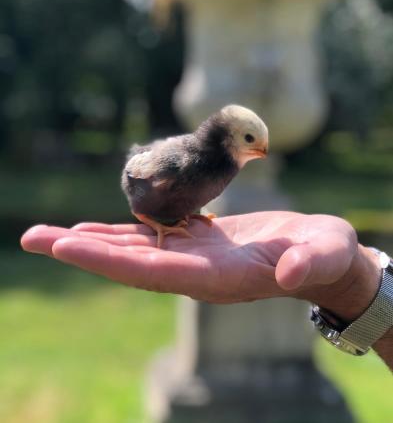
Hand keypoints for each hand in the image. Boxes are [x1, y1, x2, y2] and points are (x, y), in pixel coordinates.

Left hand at [20, 211, 380, 317]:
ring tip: (52, 234)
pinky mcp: (198, 243)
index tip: (65, 247)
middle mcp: (196, 272)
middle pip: (129, 263)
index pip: (153, 271)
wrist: (321, 258)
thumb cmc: (326, 256)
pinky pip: (151, 237)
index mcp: (218, 277)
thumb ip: (308, 263)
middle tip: (32, 238)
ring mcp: (194, 258)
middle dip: (81, 251)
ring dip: (93, 241)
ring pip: (134, 250)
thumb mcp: (325, 255)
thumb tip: (289, 273)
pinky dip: (122, 232)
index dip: (109, 260)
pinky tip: (99, 227)